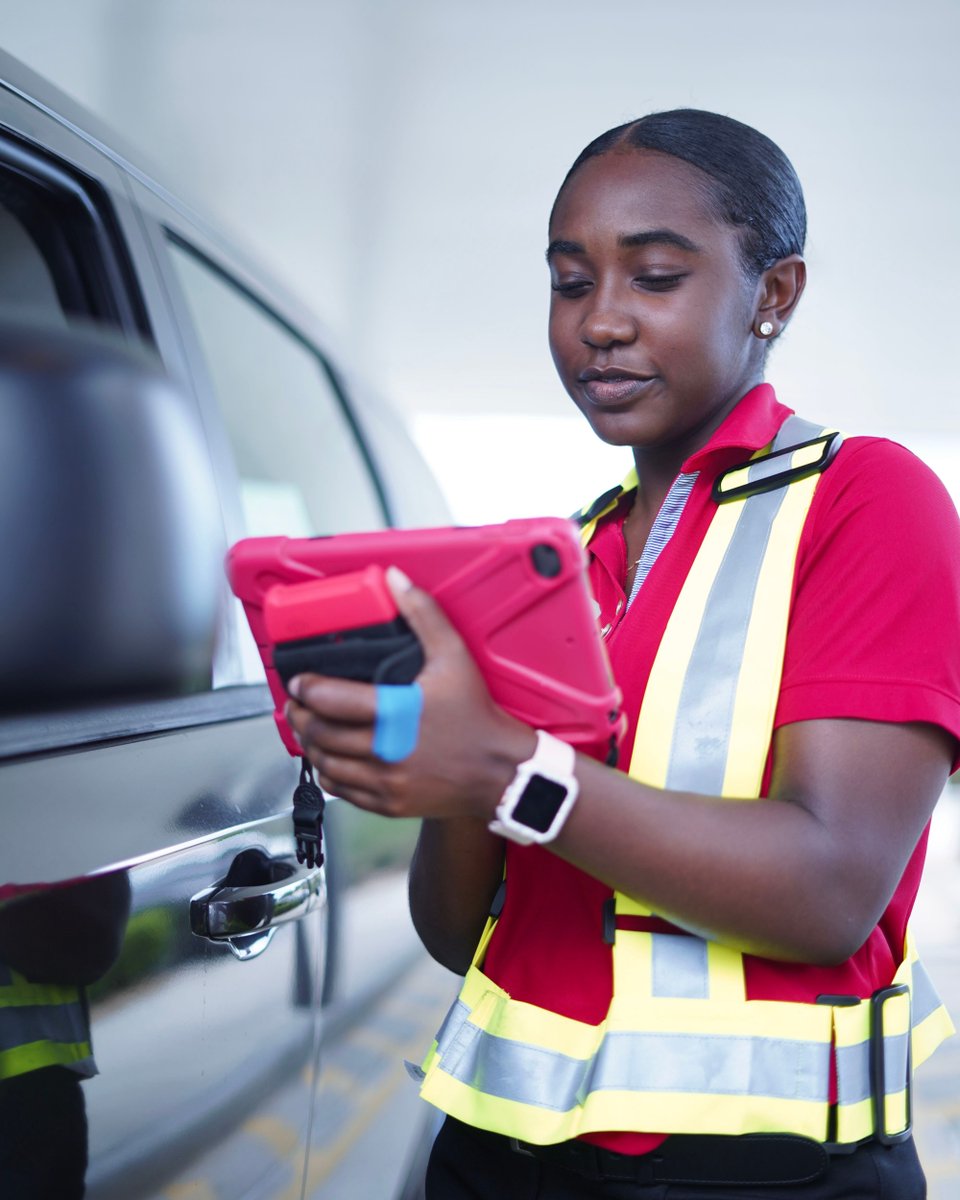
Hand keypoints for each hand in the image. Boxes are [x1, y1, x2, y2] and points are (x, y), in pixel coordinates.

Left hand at [284, 567, 534, 820]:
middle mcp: (387, 750)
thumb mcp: (454, 656)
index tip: (299, 681)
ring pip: (326, 764)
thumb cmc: (478, 716)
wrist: (502, 770)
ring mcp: (387, 781)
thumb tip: (395, 581)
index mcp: (397, 712)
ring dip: (311, 744)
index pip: (331, 700)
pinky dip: (328, 773)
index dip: (306, 688)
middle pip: (321, 733)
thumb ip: (423, 614)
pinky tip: (330, 758)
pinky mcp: (390, 804)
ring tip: (309, 727)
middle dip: (301, 715)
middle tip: (297, 702)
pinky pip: (343, 791)